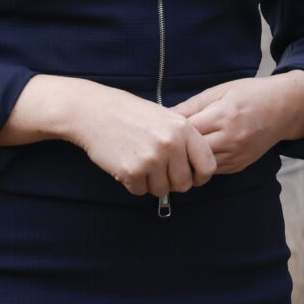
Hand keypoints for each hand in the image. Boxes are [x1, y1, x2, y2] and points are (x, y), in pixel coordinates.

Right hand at [2, 75, 215, 199]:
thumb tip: (199, 172)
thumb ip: (185, 142)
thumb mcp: (167, 118)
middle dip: (172, 182)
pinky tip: (126, 163)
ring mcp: (151, 158)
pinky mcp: (132, 171)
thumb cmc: (132, 115)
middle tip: (158, 170)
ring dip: (151, 183)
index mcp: (184, 129)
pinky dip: (134, 183)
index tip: (191, 176)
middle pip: (184, 184)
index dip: (200, 176)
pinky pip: (140, 191)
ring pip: (162, 190)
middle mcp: (171, 144)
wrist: (96, 112)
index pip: (208, 166)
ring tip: (140, 162)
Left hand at [174, 72, 303, 174]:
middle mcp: (231, 138)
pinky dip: (201, 164)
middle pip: (190, 151)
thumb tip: (164, 116)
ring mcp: (236, 155)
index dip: (170, 130)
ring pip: (199, 165)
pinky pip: (212, 170)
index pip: (186, 130)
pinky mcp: (239, 165)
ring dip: (186, 160)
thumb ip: (192, 105)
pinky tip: (195, 156)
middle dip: (174, 148)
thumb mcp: (220, 90)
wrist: (284, 109)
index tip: (160, 128)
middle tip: (162, 144)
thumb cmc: (251, 94)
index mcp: (224, 115)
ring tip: (175, 152)